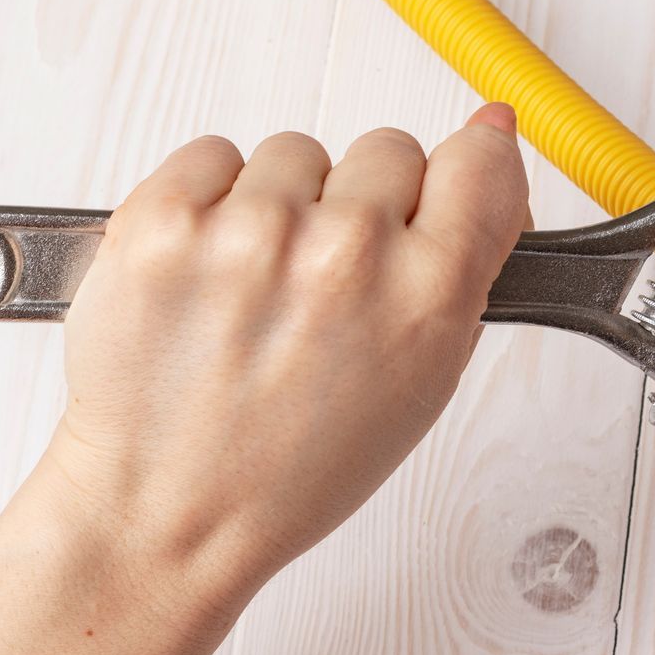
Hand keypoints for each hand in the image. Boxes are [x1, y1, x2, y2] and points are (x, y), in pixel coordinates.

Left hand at [41, 104, 527, 601]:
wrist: (168, 513)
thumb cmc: (288, 468)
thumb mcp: (419, 387)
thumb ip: (462, 267)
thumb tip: (490, 142)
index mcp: (427, 300)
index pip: (482, 163)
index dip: (466, 174)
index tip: (443, 194)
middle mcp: (345, 254)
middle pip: (388, 152)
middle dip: (365, 207)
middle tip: (327, 288)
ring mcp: (249, 230)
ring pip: (296, 154)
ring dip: (282, 207)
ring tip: (257, 295)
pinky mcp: (164, 217)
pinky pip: (211, 156)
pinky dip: (210, 203)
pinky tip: (208, 277)